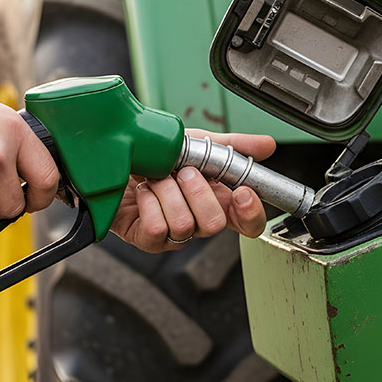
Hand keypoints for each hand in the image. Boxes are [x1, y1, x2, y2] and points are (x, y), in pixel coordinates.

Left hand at [110, 129, 275, 252]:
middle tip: (182, 171)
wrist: (114, 152)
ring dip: (167, 192)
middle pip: (215, 224)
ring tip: (155, 177)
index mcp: (216, 200)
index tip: (241, 192)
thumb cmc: (154, 153)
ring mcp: (172, 233)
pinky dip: (148, 202)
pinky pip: (157, 230)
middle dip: (197, 191)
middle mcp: (196, 220)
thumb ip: (232, 146)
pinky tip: (142, 191)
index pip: (247, 221)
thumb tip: (268, 145)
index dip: (251, 212)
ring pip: (185, 225)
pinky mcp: (145, 238)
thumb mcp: (195, 142)